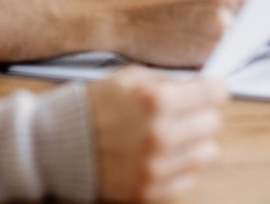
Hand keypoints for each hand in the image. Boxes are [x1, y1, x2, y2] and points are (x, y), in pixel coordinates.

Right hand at [86, 68, 226, 200]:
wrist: (54, 145)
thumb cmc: (92, 106)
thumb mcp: (127, 77)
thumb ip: (166, 81)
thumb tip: (199, 84)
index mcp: (156, 101)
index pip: (212, 94)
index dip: (215, 89)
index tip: (213, 89)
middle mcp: (160, 135)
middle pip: (213, 124)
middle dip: (203, 114)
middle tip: (187, 112)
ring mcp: (155, 167)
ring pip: (207, 153)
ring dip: (195, 142)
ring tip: (175, 135)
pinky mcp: (148, 190)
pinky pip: (187, 178)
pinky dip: (179, 165)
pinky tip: (162, 154)